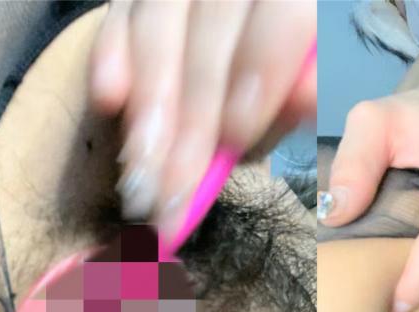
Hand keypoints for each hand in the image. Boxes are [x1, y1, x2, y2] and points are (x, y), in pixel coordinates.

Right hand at [89, 0, 315, 234]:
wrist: (228, 71)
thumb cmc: (270, 88)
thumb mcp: (298, 97)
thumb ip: (305, 95)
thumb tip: (309, 99)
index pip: (284, 9)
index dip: (261, 66)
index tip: (238, 133)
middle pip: (213, 19)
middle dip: (194, 110)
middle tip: (176, 187)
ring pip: (159, 17)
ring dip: (149, 100)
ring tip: (140, 171)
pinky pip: (119, 14)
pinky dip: (111, 54)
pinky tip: (109, 99)